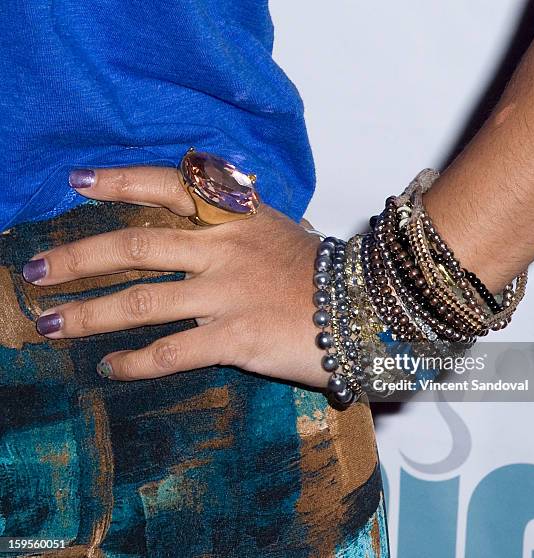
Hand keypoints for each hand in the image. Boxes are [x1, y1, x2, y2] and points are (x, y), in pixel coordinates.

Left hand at [23, 166, 327, 387]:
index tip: (78, 183)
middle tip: (34, 269)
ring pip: (141, 301)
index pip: (169, 186)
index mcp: (235, 218)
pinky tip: (111, 368)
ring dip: (88, 314)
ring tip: (50, 323)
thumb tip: (194, 216)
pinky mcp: (236, 337)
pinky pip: (172, 350)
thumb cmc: (318, 272)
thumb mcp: (277, 229)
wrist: (364, 309)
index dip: (120, 181)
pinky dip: (135, 361)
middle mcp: (224, 250)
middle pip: (135, 246)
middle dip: (77, 257)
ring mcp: (227, 294)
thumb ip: (233, 221)